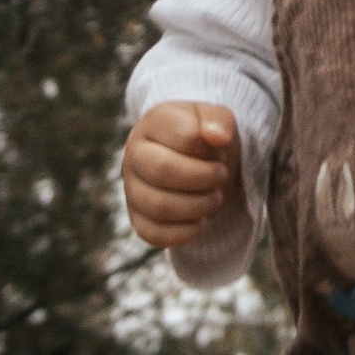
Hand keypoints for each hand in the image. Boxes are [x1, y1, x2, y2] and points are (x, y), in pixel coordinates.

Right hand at [123, 102, 242, 248]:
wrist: (197, 162)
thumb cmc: (205, 137)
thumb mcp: (217, 120)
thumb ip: (219, 121)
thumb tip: (217, 137)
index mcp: (154, 124)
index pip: (183, 136)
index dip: (209, 150)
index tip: (220, 151)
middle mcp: (134, 154)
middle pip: (162, 170)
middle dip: (203, 178)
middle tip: (221, 177)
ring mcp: (132, 189)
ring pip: (159, 206)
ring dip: (199, 206)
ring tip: (215, 198)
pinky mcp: (137, 219)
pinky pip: (153, 234)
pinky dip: (185, 232)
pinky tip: (201, 221)